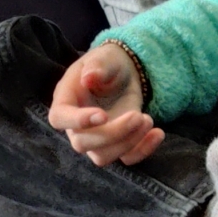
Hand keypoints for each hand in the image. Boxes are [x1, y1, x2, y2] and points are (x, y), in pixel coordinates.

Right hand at [47, 41, 164, 167]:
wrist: (124, 72)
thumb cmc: (108, 63)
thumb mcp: (104, 58)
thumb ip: (96, 67)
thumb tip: (88, 78)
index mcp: (65, 99)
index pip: (60, 118)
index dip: (77, 122)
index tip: (103, 115)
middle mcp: (76, 125)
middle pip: (83, 143)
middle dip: (113, 133)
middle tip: (138, 115)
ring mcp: (95, 139)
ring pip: (102, 156)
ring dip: (128, 143)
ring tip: (147, 120)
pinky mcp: (116, 145)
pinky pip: (126, 158)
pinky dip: (143, 150)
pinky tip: (157, 133)